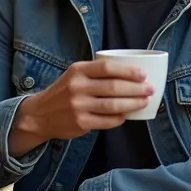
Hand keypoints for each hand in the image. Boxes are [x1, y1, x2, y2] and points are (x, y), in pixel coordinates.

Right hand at [9, 60, 153, 155]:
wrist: (40, 114)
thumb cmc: (64, 91)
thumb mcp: (75, 75)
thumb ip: (96, 72)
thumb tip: (130, 74)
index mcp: (78, 70)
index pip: (107, 68)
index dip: (128, 71)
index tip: (143, 74)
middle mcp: (77, 87)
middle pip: (114, 87)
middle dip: (136, 89)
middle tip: (150, 89)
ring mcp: (79, 106)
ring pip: (113, 105)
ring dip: (133, 104)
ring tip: (144, 102)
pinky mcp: (81, 123)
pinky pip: (107, 121)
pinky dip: (120, 118)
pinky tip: (127, 115)